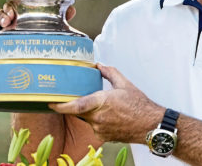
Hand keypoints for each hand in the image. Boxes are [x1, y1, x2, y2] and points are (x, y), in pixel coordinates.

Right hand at [0, 2, 75, 54]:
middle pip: (0, 13)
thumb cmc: (49, 29)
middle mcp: (13, 20)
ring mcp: (6, 31)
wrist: (46, 45)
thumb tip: (71, 10)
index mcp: (24, 12)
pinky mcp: (2, 42)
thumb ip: (64, 15)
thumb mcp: (56, 22)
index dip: (9, 9)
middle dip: (0, 17)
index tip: (12, 16)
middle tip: (6, 23)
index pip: (12, 6)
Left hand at [49, 64, 163, 143]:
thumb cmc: (140, 105)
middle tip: (71, 97)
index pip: (76, 105)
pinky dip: (97, 119)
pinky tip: (109, 115)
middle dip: (75, 104)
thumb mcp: (125, 84)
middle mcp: (98, 118)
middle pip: (78, 111)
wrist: (151, 125)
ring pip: (86, 119)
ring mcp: (100, 129)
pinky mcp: (103, 136)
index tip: (50, 102)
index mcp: (101, 102)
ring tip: (102, 105)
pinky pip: (94, 126)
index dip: (60, 105)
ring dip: (88, 111)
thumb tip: (99, 66)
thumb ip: (110, 73)